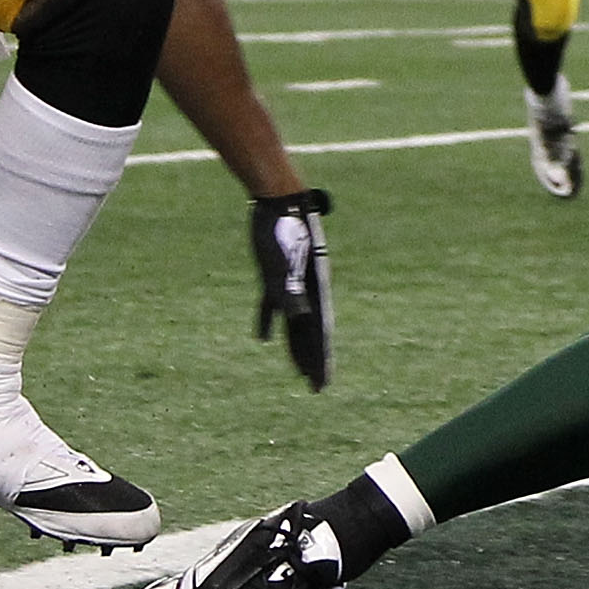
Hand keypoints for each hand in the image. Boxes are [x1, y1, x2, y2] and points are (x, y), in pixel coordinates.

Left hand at [247, 188, 332, 390]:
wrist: (279, 199)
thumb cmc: (284, 227)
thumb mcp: (286, 261)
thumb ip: (291, 291)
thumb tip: (299, 318)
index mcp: (315, 289)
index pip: (321, 333)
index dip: (321, 361)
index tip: (323, 384)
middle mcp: (307, 290)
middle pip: (312, 333)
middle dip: (314, 361)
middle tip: (316, 388)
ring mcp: (291, 283)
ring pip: (296, 324)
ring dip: (296, 347)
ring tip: (299, 373)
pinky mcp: (273, 275)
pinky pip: (273, 305)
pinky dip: (269, 322)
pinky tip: (264, 339)